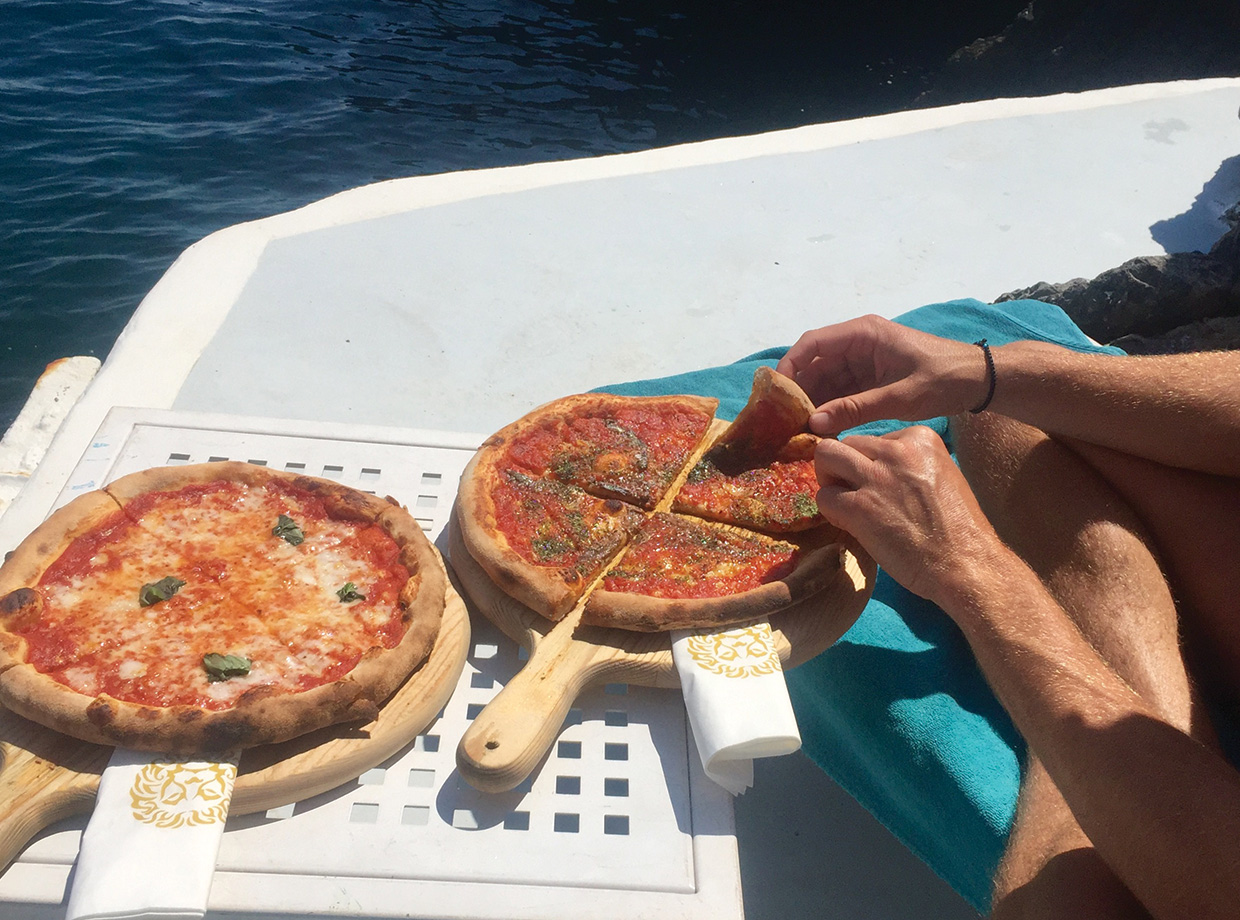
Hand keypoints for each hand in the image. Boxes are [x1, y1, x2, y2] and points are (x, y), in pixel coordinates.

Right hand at [776, 315, 991, 434]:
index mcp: (863, 334)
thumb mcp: (899, 397)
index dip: (790, 365)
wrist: (978, 380)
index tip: (775, 393)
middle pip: (815, 363)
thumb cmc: (943, 380)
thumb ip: (855, 409)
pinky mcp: (870, 377)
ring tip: (797, 428)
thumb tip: (814, 424)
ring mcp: (863, 360)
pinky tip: (820, 428)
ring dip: (813, 401)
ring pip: (825, 379)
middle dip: (799, 390)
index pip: (813, 343)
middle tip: (782, 419)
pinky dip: (830, 407)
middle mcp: (858, 343)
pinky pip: (840, 390)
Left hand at [814, 426, 1000, 603]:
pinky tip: (849, 525)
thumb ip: (907, 465)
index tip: (884, 487)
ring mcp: (877, 477)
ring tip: (844, 503)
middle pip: (846, 443)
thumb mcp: (940, 475)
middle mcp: (897, 450)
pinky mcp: (859, 507)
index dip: (871, 463)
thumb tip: (874, 467)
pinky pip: (823, 496)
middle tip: (853, 493)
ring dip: (829, 480)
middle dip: (843, 467)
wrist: (965, 563)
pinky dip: (830, 511)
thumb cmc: (956, 528)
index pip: (874, 439)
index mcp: (921, 438)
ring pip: (826, 456)